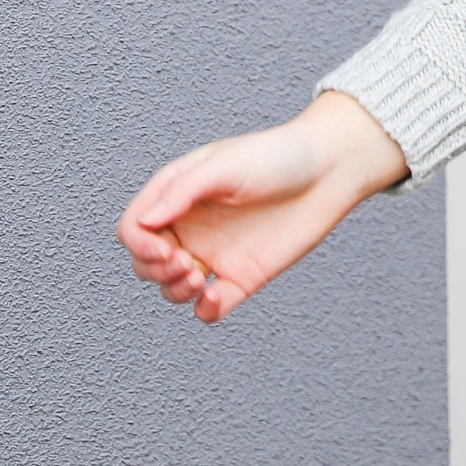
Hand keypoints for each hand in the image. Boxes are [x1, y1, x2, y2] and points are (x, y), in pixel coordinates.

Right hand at [117, 91, 409, 324]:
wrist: (330, 170)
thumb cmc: (277, 156)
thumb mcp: (225, 164)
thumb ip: (182, 191)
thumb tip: (145, 221)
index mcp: (178, 196)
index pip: (135, 228)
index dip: (138, 243)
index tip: (161, 247)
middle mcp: (191, 228)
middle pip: (146, 263)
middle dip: (154, 269)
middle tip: (185, 262)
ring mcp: (216, 254)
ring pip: (173, 288)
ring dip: (173, 291)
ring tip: (196, 277)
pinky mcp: (243, 277)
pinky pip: (212, 306)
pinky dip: (206, 310)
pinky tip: (215, 297)